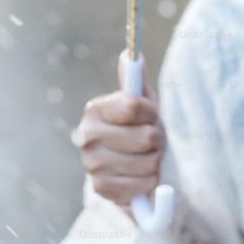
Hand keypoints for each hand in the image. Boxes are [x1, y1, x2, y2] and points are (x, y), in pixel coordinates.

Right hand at [72, 51, 164, 209]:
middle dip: (156, 140)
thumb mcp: (140, 104)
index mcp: (95, 110)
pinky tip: (140, 177)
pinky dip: (149, 182)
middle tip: (150, 141)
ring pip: (149, 162)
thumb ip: (135, 80)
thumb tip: (132, 54)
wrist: (129, 168)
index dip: (151, 112)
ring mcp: (91, 165)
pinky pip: (143, 185)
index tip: (151, 116)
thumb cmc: (138, 129)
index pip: (133, 106)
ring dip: (154, 161)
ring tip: (145, 158)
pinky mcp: (101, 189)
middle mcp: (86, 136)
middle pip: (146, 137)